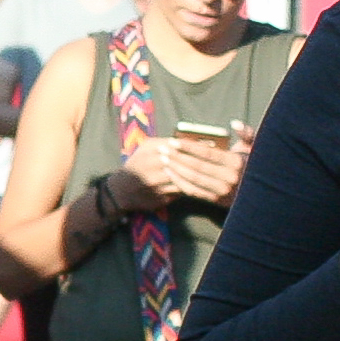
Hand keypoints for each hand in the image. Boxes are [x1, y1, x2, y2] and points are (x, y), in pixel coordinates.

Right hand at [118, 137, 243, 211]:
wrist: (121, 190)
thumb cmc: (138, 164)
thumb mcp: (147, 148)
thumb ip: (166, 143)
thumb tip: (192, 143)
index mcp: (151, 149)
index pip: (179, 146)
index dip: (196, 146)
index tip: (213, 146)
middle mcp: (152, 165)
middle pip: (183, 162)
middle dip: (201, 162)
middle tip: (218, 161)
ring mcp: (156, 183)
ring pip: (184, 179)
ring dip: (199, 177)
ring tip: (214, 174)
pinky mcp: (160, 197)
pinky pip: (180, 192)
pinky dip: (192, 189)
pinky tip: (203, 187)